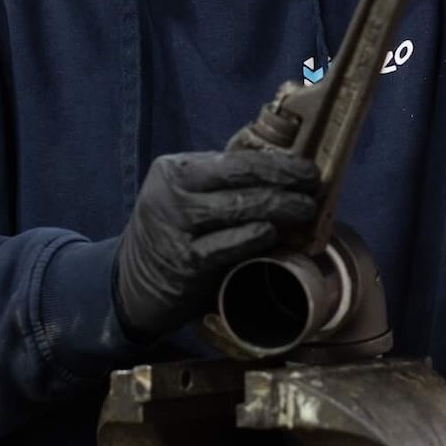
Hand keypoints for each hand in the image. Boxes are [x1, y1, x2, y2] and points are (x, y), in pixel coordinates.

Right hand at [112, 149, 321, 342]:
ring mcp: (175, 227)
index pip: (235, 160)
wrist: (131, 285)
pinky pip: (227, 245)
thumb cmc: (173, 235)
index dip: (277, 163)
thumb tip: (283, 169)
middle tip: (313, 188)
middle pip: (239, 179)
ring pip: (237, 209)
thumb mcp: (187, 198)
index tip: (308, 170)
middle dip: (284, 181)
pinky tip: (272, 233)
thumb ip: (223, 183)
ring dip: (278, 207)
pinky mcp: (183, 262)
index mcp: (175, 169)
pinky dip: (253, 237)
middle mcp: (171, 193)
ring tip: (305, 210)